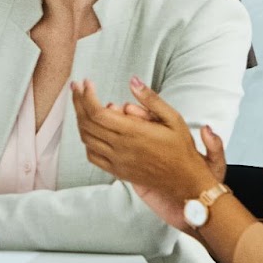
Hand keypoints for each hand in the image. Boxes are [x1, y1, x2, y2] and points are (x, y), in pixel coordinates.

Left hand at [71, 77, 224, 231]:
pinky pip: (92, 155)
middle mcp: (121, 148)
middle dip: (78, 101)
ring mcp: (117, 161)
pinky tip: (91, 129)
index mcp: (133, 132)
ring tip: (81, 104)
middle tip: (77, 87)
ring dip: (79, 119)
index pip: (97, 112)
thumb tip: (132, 80)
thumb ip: (151, 99)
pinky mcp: (117, 172)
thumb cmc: (182, 148)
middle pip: (86, 122)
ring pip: (86, 138)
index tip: (85, 82)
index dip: (86, 96)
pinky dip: (86, 140)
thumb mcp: (173, 118)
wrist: (186, 182)